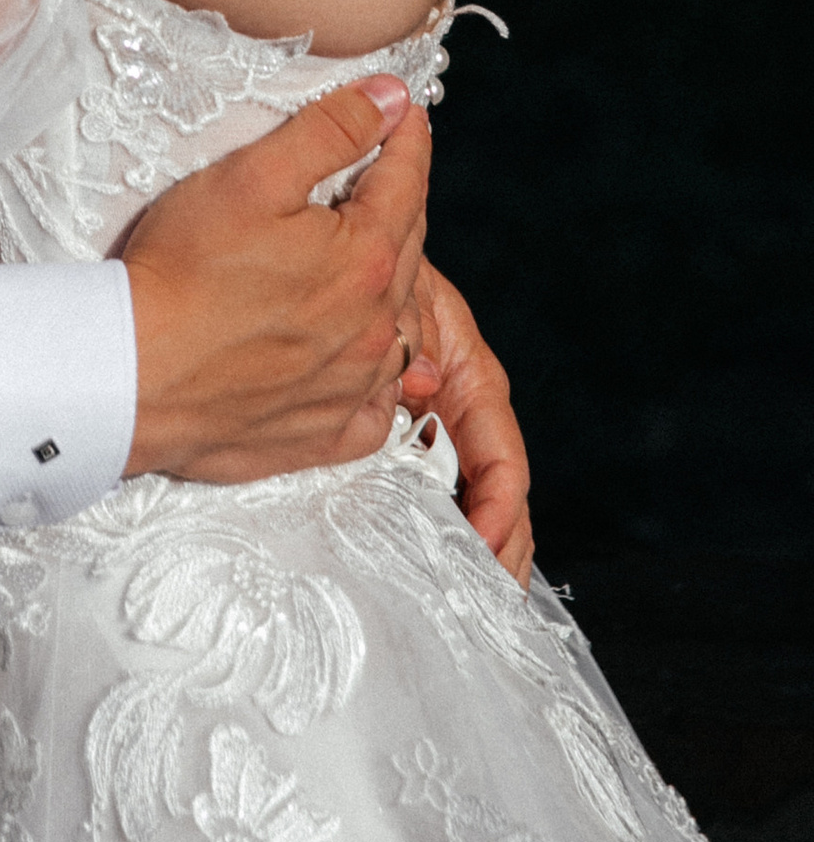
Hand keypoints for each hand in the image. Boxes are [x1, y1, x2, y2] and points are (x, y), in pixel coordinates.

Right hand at [122, 77, 428, 484]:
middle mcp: (374, 328)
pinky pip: (377, 408)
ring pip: (401, 328)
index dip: (407, 138)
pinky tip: (357, 361)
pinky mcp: (324, 434)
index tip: (406, 113)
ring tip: (370, 263)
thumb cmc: (183, 271)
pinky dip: (379, 381)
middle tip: (383, 173)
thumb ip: (329, 130)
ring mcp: (353, 387)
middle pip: (408, 249)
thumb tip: (392, 99)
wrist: (133, 373)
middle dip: (399, 204)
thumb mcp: (252, 176)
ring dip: (394, 289)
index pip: (406, 182)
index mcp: (365, 259)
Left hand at [400, 258, 532, 577]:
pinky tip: (430, 568)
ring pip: (469, 498)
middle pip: (497, 491)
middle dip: (502, 549)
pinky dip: (437, 528)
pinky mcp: (399, 433)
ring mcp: (432, 423)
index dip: (498, 503)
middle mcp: (457, 405)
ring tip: (478, 602)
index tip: (484, 543)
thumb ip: (408, 325)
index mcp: (466, 371)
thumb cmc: (372, 251)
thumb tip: (417, 381)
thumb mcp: (401, 283)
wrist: (339, 239)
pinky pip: (425, 487)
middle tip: (490, 602)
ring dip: (479, 550)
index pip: (500, 452)